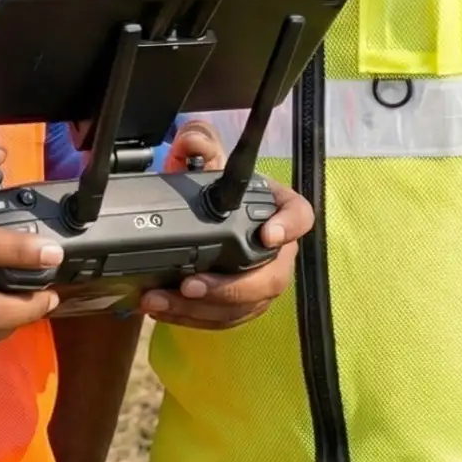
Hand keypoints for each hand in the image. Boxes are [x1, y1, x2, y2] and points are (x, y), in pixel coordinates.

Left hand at [141, 117, 313, 329]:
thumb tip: (192, 142)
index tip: (268, 235)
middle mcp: (277, 250)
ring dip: (202, 310)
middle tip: (191, 285)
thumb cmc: (211, 191)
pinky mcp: (241, 305)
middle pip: (270, 279)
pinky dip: (193, 319)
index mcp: (277, 209)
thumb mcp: (202, 163)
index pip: (299, 216)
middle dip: (230, 288)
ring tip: (162, 302)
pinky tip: (165, 312)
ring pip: (245, 306)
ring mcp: (262, 282)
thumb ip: (199, 145)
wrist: (196, 219)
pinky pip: (225, 320)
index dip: (288, 227)